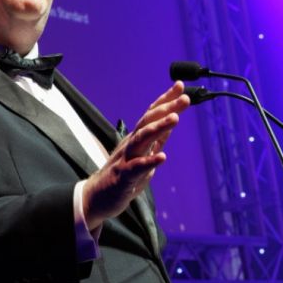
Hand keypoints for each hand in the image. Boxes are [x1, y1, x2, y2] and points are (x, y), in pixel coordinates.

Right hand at [82, 81, 189, 230]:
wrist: (97, 197)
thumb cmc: (123, 175)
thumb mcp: (144, 154)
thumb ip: (158, 138)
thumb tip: (172, 120)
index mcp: (137, 138)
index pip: (152, 114)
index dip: (165, 100)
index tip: (180, 85)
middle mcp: (131, 144)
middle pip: (148, 121)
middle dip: (166, 108)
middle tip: (185, 99)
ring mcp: (126, 159)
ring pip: (142, 139)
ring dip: (158, 127)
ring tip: (175, 118)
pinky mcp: (123, 177)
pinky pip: (136, 168)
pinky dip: (149, 161)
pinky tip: (162, 157)